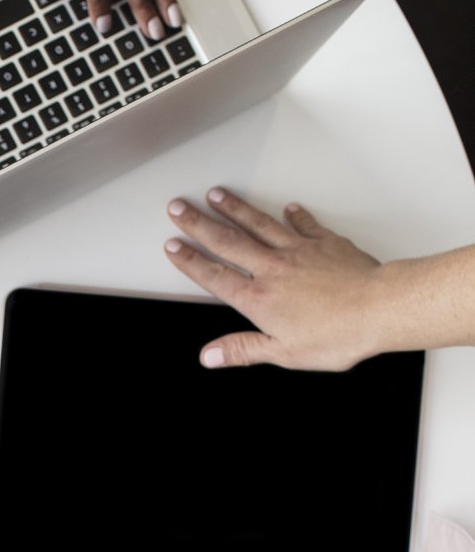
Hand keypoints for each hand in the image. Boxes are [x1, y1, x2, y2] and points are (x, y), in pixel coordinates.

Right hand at [164, 189, 383, 369]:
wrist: (378, 308)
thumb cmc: (337, 333)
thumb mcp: (284, 353)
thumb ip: (243, 350)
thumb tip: (211, 356)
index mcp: (259, 298)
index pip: (214, 275)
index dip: (189, 261)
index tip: (172, 246)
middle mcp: (272, 269)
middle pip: (227, 241)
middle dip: (198, 223)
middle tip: (178, 207)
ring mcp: (298, 251)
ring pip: (258, 224)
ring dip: (235, 208)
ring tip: (216, 195)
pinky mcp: (324, 243)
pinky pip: (304, 224)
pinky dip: (294, 215)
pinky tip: (287, 207)